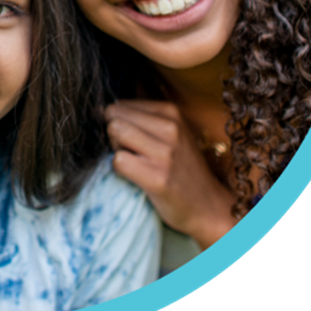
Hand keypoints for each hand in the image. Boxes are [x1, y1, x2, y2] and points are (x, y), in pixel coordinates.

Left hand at [105, 99, 236, 248]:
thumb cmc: (181, 167)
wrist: (208, 206)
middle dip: (114, 134)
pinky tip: (136, 176)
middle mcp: (170, 128)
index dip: (119, 123)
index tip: (133, 139)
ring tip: (135, 162)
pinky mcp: (158, 178)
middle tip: (131, 152)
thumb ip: (143, 118)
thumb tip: (102, 109)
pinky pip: (118, 160)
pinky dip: (119, 169)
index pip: (120, 104)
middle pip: (113, 117)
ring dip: (116, 149)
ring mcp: (165, 153)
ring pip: (115, 132)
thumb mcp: (172, 132)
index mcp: (171, 112)